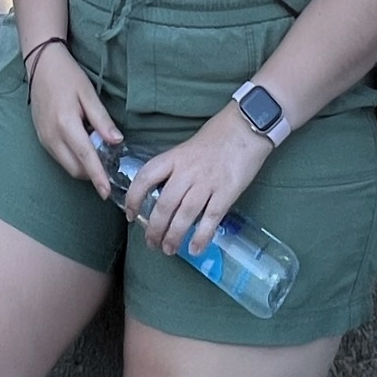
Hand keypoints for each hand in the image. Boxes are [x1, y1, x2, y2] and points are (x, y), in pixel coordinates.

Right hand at [29, 44, 123, 195]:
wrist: (40, 64)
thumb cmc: (68, 76)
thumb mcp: (88, 94)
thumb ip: (102, 120)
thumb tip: (117, 142)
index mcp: (66, 124)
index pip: (86, 158)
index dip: (98, 177)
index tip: (107, 193)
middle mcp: (52, 136)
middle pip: (75, 169)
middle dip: (92, 174)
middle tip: (109, 165)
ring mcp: (44, 138)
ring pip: (66, 165)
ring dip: (82, 166)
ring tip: (97, 151)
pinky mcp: (41, 137)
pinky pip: (59, 156)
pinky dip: (73, 158)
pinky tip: (82, 143)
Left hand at [124, 105, 272, 257]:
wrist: (246, 127)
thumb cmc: (217, 135)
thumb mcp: (188, 147)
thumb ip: (175, 168)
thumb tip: (163, 193)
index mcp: (174, 157)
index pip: (146, 177)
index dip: (134, 197)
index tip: (130, 214)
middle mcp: (187, 171)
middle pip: (164, 204)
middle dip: (154, 229)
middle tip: (151, 243)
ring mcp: (207, 183)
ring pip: (185, 215)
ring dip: (173, 236)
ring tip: (168, 250)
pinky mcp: (227, 192)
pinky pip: (211, 219)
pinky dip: (201, 236)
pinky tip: (195, 249)